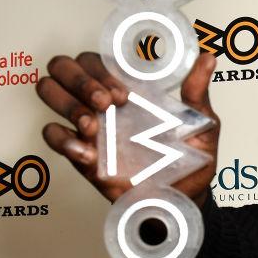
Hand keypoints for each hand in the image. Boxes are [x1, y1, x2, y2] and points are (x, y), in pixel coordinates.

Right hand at [36, 52, 219, 203]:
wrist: (184, 198)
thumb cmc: (191, 159)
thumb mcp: (202, 123)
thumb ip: (197, 92)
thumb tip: (207, 58)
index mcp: (129, 89)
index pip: (95, 59)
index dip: (101, 69)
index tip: (125, 94)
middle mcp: (103, 103)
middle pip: (64, 67)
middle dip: (79, 80)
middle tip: (106, 105)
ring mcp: (88, 127)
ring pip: (50, 92)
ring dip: (66, 104)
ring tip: (92, 126)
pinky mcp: (82, 156)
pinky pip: (51, 136)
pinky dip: (62, 139)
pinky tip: (88, 153)